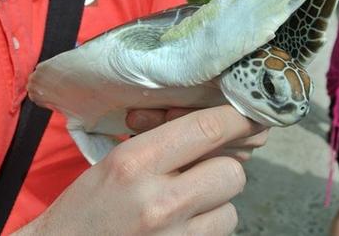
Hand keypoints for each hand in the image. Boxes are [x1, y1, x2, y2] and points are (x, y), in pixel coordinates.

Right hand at [14, 106, 263, 235]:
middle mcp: (158, 200)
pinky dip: (209, 225)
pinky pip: (219, 233)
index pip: (206, 129)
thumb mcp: (115, 163)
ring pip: (231, 209)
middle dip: (225, 168)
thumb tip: (215, 133)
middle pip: (232, 173)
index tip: (252, 115)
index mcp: (135, 162)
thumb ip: (163, 145)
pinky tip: (184, 225)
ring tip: (188, 204)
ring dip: (217, 203)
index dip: (238, 119)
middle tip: (204, 171)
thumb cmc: (86, 207)